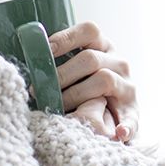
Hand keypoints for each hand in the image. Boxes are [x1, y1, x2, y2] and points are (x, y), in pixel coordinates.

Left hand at [48, 21, 138, 142]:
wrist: (114, 113)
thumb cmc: (85, 87)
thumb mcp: (78, 67)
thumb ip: (60, 60)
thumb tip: (31, 55)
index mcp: (103, 46)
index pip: (89, 31)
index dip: (67, 37)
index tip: (46, 49)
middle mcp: (118, 62)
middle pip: (91, 59)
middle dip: (62, 74)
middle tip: (40, 90)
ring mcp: (127, 86)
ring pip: (104, 80)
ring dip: (76, 95)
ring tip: (58, 109)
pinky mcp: (133, 111)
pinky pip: (131, 118)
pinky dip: (126, 125)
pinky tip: (118, 133)